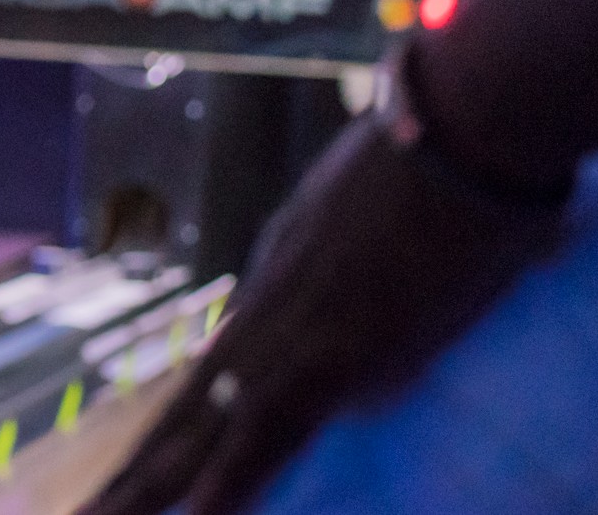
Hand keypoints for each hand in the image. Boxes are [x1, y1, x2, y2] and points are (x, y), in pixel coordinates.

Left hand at [83, 108, 564, 514]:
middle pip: (185, 409)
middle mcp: (267, 309)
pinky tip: (197, 514)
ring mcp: (296, 327)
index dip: (170, 431)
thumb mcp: (378, 219)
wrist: (465, 122)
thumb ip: (355, 267)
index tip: (132, 476)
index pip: (207, 377)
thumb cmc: (441, 155)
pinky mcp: (341, 345)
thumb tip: (370, 310)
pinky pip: (274, 422)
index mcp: (275, 282)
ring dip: (156, 486)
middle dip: (137, 474)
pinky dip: (236, 473)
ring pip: (206, 425)